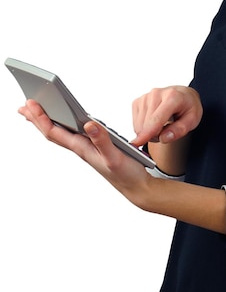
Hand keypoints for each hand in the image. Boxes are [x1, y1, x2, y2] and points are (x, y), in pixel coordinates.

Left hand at [18, 100, 150, 206]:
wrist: (136, 187)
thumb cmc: (127, 174)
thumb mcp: (115, 156)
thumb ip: (102, 140)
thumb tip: (88, 124)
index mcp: (83, 148)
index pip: (55, 132)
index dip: (41, 118)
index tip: (30, 104)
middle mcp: (81, 148)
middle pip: (53, 132)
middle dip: (36, 119)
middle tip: (23, 107)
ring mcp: (86, 149)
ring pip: (60, 134)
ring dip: (46, 123)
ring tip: (35, 113)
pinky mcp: (93, 148)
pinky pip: (72, 135)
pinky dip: (63, 126)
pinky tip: (63, 124)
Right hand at [131, 85, 202, 147]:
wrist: (183, 95)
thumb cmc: (188, 107)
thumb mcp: (192, 120)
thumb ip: (179, 130)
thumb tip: (164, 138)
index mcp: (172, 97)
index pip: (157, 118)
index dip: (147, 132)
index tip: (138, 143)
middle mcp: (156, 94)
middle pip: (147, 125)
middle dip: (155, 135)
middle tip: (167, 131)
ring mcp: (145, 97)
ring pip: (139, 126)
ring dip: (149, 132)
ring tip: (162, 126)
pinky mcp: (138, 101)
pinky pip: (135, 123)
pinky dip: (143, 127)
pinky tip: (153, 122)